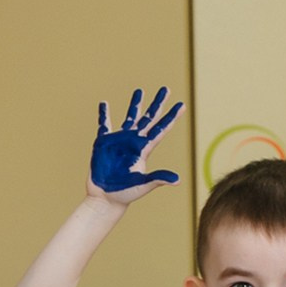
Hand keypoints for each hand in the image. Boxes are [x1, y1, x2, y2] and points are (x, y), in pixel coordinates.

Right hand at [89, 87, 183, 201]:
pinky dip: (104, 114)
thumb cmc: (126, 194)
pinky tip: (105, 103)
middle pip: (149, 118)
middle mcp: (134, 142)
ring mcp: (119, 141)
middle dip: (157, 104)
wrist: (106, 197)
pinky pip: (104, 125)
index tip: (182, 105)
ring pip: (129, 117)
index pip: (161, 128)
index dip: (171, 116)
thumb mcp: (143, 184)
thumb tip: (177, 180)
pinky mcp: (103, 143)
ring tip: (140, 91)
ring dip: (135, 104)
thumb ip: (159, 179)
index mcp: (144, 149)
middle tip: (166, 89)